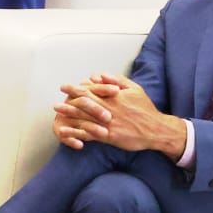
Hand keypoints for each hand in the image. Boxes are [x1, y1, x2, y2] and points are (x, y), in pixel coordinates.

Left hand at [56, 73, 187, 157]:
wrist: (156, 129)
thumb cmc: (145, 108)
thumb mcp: (134, 88)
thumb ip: (116, 80)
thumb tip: (100, 76)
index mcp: (113, 96)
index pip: (90, 90)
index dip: (75, 88)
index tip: (65, 87)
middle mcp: (108, 109)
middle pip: (84, 103)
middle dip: (68, 100)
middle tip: (56, 101)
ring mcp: (107, 123)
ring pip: (84, 117)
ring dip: (69, 114)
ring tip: (57, 112)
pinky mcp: (109, 136)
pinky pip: (89, 134)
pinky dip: (76, 133)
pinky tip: (66, 132)